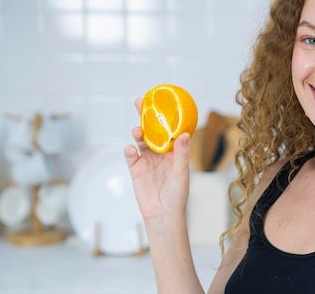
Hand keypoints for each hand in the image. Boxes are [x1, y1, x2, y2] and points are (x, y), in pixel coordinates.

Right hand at [124, 98, 190, 222]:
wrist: (163, 215)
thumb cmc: (178, 195)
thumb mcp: (182, 173)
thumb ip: (182, 154)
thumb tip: (185, 134)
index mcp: (174, 151)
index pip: (170, 129)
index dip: (165, 115)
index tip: (162, 100)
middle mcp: (160, 152)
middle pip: (152, 129)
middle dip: (145, 115)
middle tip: (140, 101)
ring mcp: (147, 160)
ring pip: (140, 140)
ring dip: (138, 133)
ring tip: (137, 131)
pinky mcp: (136, 169)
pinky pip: (130, 156)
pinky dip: (129, 150)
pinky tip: (131, 149)